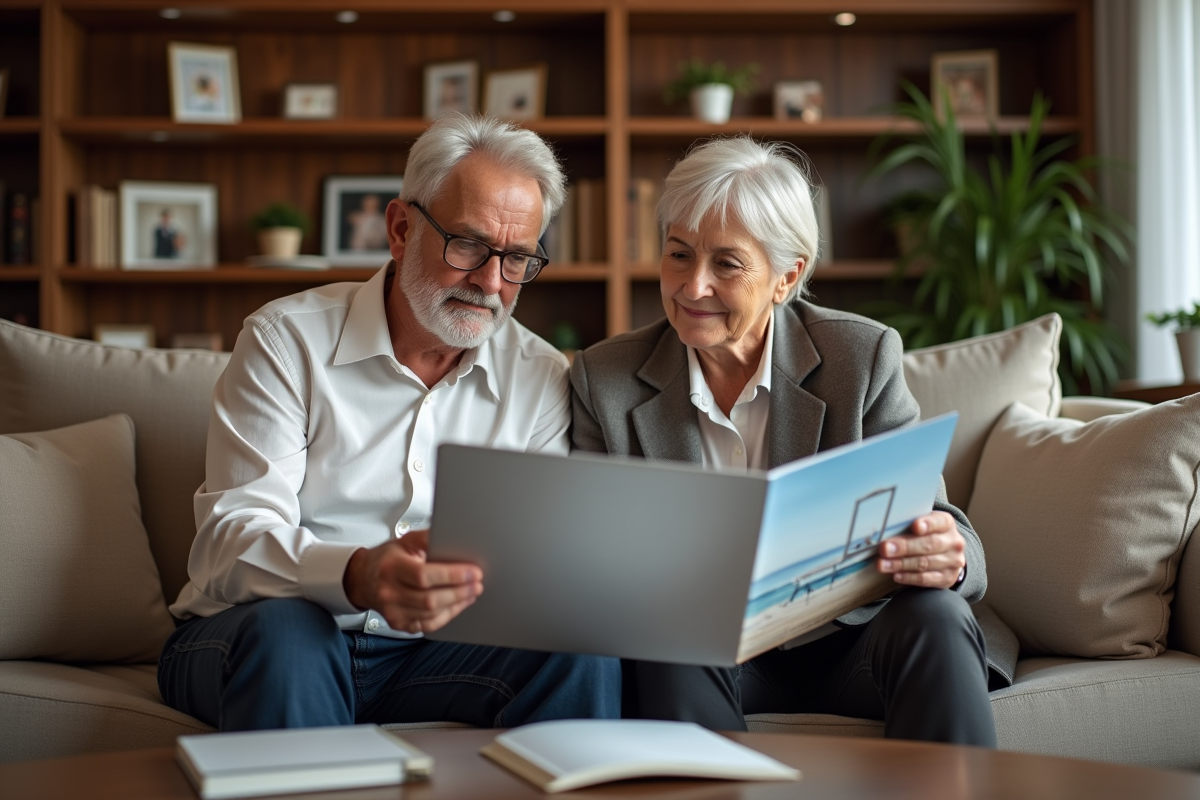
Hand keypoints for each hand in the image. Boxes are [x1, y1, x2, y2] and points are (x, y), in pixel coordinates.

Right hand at [342, 530, 482, 633]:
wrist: (363, 579)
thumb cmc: (388, 558)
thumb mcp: (405, 540)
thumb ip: (428, 538)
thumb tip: (454, 537)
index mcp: (391, 568)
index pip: (424, 576)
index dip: (452, 575)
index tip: (474, 571)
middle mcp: (389, 592)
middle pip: (430, 599)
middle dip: (460, 591)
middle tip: (478, 583)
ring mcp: (393, 611)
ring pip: (431, 614)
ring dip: (457, 604)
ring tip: (472, 592)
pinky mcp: (398, 624)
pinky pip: (427, 625)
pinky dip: (447, 616)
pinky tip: (458, 605)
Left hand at [876, 511, 965, 588]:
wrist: (945, 556)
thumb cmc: (925, 535)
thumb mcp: (921, 525)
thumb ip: (907, 525)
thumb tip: (884, 528)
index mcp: (947, 523)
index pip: (939, 522)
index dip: (927, 524)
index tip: (914, 526)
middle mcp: (954, 542)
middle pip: (929, 544)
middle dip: (904, 547)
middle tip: (885, 549)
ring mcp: (953, 562)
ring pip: (925, 563)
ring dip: (901, 564)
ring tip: (882, 564)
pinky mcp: (947, 579)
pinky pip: (926, 579)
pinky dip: (909, 577)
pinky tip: (896, 575)